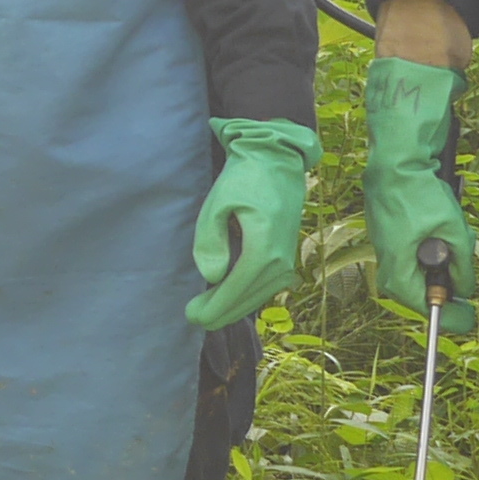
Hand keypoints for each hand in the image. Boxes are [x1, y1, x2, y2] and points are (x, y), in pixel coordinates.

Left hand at [183, 117, 318, 330]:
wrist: (278, 162)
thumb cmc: (244, 179)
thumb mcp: (218, 203)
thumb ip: (211, 240)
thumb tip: (211, 277)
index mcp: (263, 249)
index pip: (235, 290)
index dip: (213, 307)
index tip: (192, 317)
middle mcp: (280, 262)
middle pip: (246, 299)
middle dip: (219, 312)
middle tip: (192, 317)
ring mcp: (287, 263)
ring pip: (257, 298)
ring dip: (232, 308)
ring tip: (205, 312)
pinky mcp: (287, 261)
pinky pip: (264, 288)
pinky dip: (245, 297)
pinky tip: (226, 299)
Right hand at [360, 53, 478, 311]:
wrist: (395, 161)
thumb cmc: (420, 195)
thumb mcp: (453, 231)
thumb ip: (461, 265)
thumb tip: (465, 288)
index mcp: (399, 270)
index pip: (425, 308)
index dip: (451, 316)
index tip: (471, 317)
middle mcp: (386, 266)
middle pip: (421, 292)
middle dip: (447, 287)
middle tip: (467, 282)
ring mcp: (385, 252)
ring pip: (418, 274)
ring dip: (440, 267)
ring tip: (456, 244)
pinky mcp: (389, 238)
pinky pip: (412, 258)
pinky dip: (431, 252)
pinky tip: (442, 232)